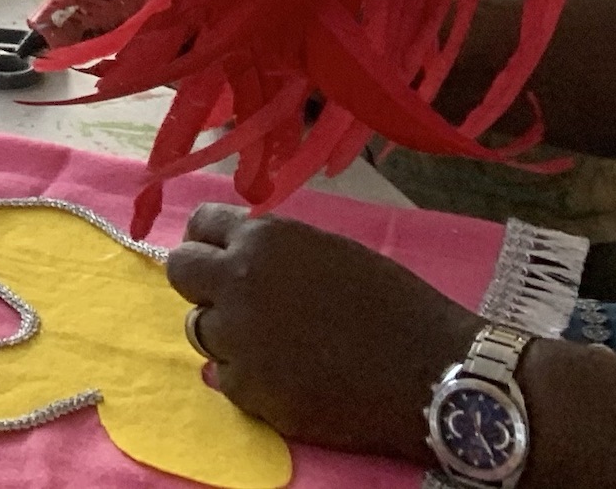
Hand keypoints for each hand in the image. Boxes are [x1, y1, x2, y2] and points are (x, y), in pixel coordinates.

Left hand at [165, 202, 478, 459]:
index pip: (199, 225)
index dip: (212, 241)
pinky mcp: (250, 390)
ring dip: (226, 331)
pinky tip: (288, 376)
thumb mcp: (328, 252)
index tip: (224, 256)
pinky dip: (249, 376)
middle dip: (203, 282)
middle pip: (181, 273)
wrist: (434, 372)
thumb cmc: (394, 304)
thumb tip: (234, 259)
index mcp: (262, 240)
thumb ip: (274, 252)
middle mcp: (238, 283)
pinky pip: (226, 377)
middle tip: (237, 299)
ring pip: (200, 327)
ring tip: (274, 342)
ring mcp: (239, 340)